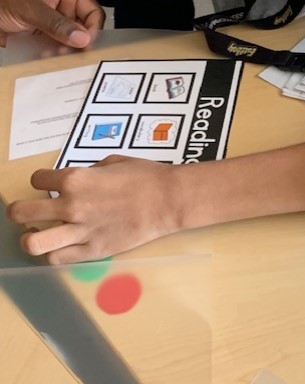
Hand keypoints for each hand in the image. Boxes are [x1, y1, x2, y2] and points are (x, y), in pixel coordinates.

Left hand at [0, 0, 104, 47]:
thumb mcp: (31, 9)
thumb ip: (57, 24)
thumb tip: (85, 39)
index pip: (92, 11)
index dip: (93, 28)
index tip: (86, 45)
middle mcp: (63, 9)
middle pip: (84, 29)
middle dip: (78, 42)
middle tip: (67, 53)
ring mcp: (53, 25)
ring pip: (71, 42)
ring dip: (65, 51)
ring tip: (53, 56)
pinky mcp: (42, 38)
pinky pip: (56, 49)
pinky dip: (54, 56)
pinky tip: (46, 59)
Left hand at [6, 156, 181, 263]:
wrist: (168, 200)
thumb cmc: (144, 176)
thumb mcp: (112, 162)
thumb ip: (87, 172)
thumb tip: (78, 181)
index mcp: (76, 179)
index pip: (37, 179)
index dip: (40, 180)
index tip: (47, 183)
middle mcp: (71, 206)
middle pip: (23, 212)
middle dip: (19, 210)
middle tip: (26, 211)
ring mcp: (80, 231)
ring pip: (33, 243)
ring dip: (28, 237)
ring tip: (35, 233)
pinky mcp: (92, 251)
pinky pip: (58, 259)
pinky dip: (53, 253)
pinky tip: (59, 246)